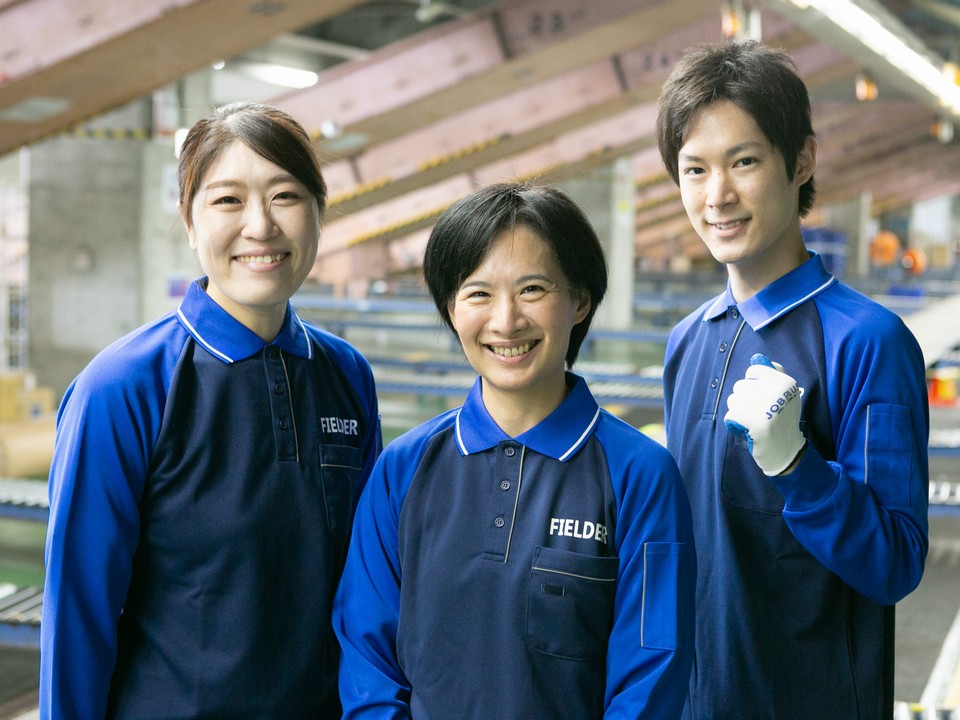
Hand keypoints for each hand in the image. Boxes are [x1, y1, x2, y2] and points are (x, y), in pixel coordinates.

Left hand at [723, 354, 805, 475]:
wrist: (786, 451)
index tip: (762, 398)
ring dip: (738, 412)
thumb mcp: (785, 395)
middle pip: (740, 385)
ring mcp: (767, 407)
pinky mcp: (755, 423)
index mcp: (786, 382)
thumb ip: (773, 375)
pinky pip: (730, 414)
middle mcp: (778, 392)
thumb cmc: (781, 420)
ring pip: (733, 399)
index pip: (753, 370)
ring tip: (753, 421)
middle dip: (744, 400)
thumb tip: (756, 358)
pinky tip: (747, 429)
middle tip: (758, 413)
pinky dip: (734, 423)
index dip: (753, 385)